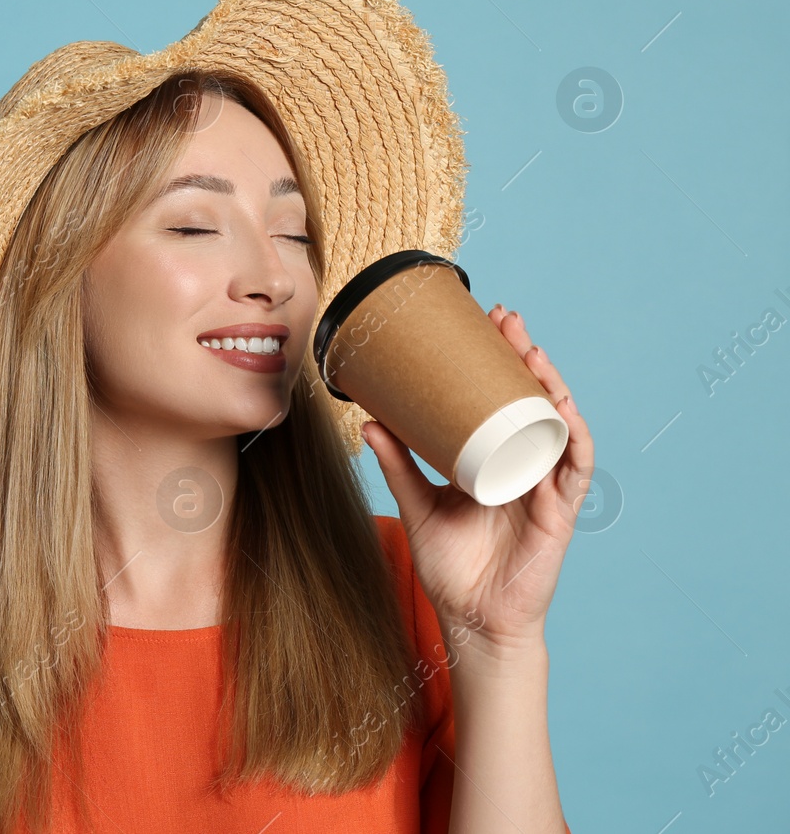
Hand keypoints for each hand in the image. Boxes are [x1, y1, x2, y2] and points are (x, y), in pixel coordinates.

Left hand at [361, 304, 594, 655]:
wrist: (471, 621)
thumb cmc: (451, 569)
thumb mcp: (418, 505)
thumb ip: (398, 465)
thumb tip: (369, 421)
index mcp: (495, 460)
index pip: (503, 400)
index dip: (499, 361)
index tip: (485, 323)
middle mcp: (524, 466)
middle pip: (533, 401)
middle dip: (525, 357)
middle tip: (507, 319)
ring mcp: (545, 488)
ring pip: (558, 425)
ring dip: (550, 385)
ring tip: (532, 352)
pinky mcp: (558, 513)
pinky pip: (572, 467)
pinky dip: (571, 435)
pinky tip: (562, 409)